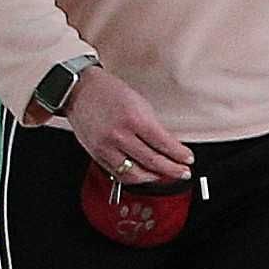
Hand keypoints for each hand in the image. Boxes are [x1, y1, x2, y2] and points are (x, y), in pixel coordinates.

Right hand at [65, 66, 192, 184]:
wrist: (80, 91)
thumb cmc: (109, 92)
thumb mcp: (138, 103)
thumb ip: (152, 126)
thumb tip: (168, 145)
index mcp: (134, 119)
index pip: (163, 144)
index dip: (179, 155)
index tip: (188, 159)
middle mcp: (120, 135)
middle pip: (152, 161)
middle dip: (172, 170)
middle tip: (184, 173)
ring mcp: (107, 147)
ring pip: (135, 173)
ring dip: (154, 177)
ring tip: (164, 176)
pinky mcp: (97, 154)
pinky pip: (119, 174)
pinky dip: (134, 177)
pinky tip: (144, 175)